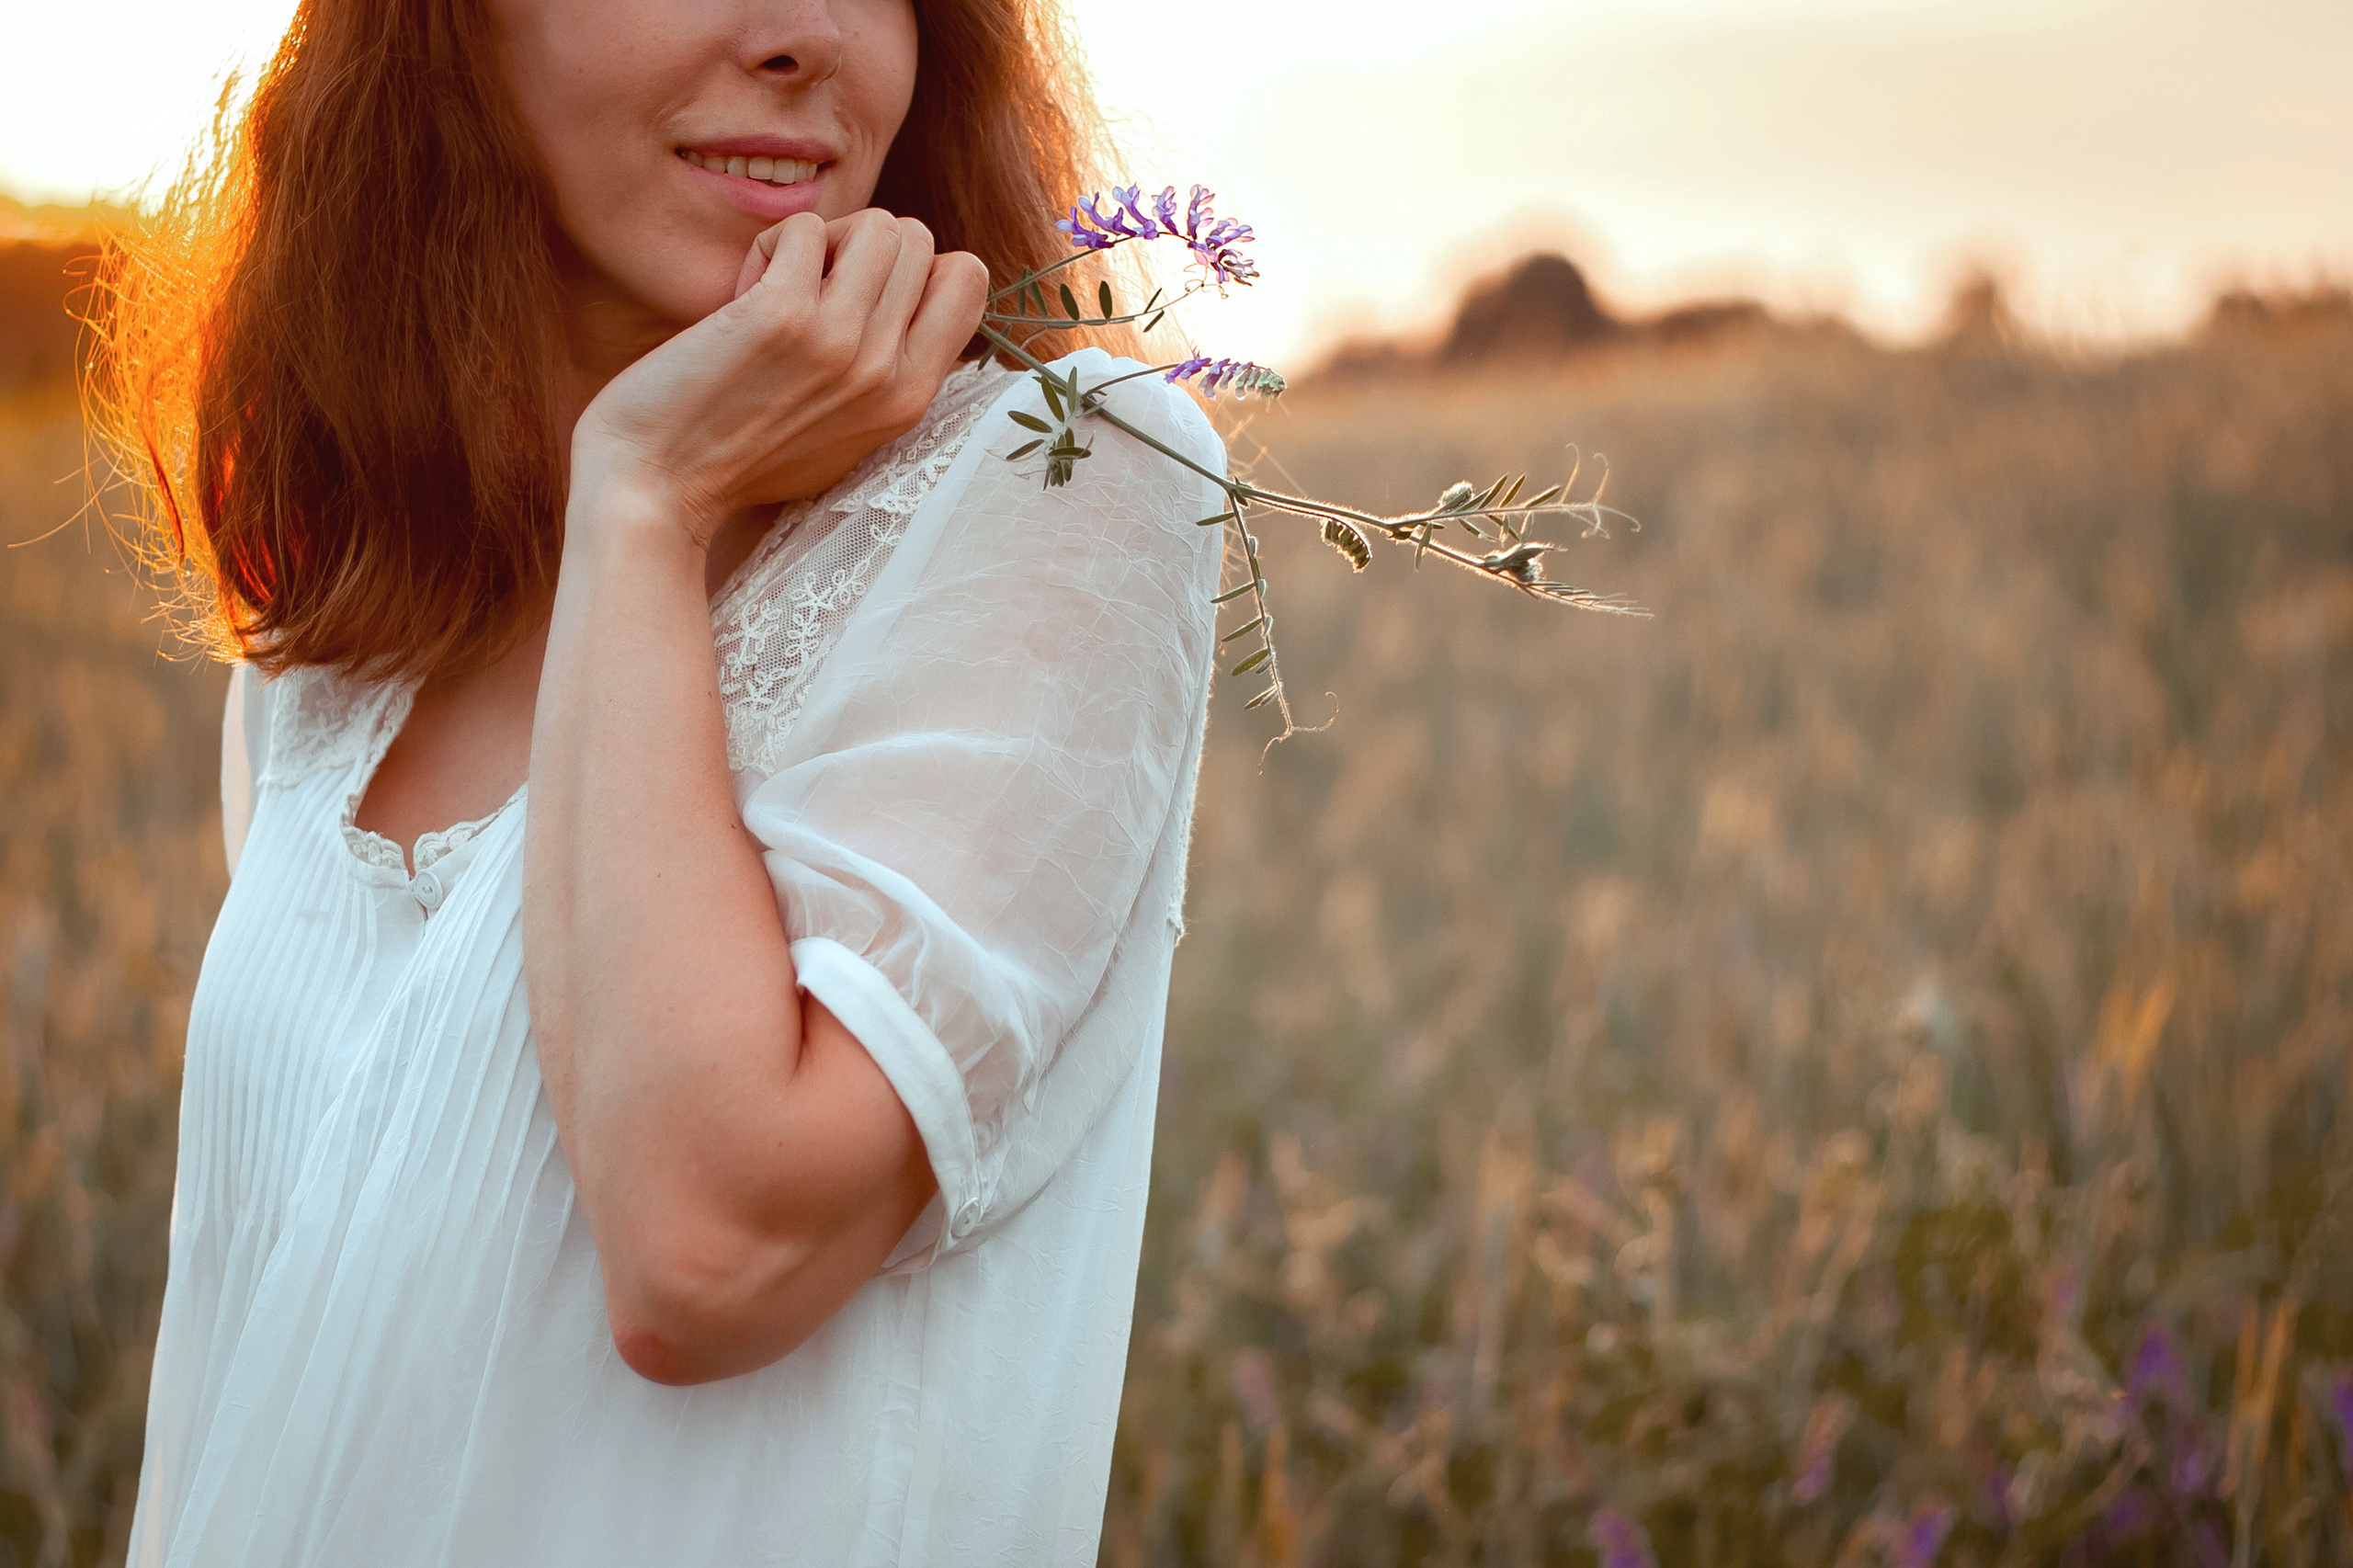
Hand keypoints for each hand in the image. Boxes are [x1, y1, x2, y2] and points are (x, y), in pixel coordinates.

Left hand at [569, 209, 989, 547]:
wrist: (656, 490)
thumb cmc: (739, 459)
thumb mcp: (847, 433)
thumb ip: (887, 375)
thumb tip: (909, 297)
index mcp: (913, 399)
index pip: (967, 278)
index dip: (913, 266)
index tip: (860, 299)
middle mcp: (889, 372)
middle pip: (918, 238)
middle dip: (861, 245)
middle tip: (811, 290)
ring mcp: (841, 343)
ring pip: (877, 223)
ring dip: (823, 238)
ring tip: (782, 286)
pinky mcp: (782, 317)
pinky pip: (805, 228)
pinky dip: (773, 245)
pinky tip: (742, 292)